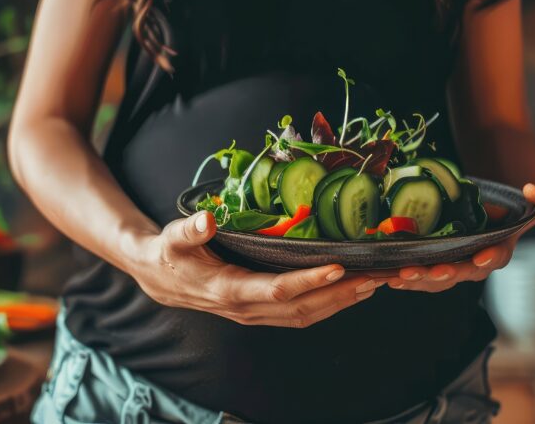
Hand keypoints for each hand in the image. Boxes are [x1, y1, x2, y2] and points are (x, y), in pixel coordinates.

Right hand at [129, 211, 384, 327]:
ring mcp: (254, 314)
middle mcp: (246, 309)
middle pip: (303, 308)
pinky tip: (348, 291)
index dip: (309, 282)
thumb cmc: (169, 253)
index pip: (277, 291)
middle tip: (375, 276)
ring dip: (341, 302)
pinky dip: (328, 305)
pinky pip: (300, 315)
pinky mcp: (259, 312)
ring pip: (306, 316)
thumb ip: (190, 229)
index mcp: (228, 289)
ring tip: (373, 283)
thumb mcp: (173, 237)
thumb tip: (207, 219)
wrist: (159, 278)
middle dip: (342, 294)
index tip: (338, 268)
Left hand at [385, 183, 534, 292]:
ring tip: (400, 276)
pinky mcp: (430, 269)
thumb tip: (533, 189)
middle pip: (459, 274)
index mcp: (497, 253)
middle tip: (430, 270)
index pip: (496, 258)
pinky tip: (386, 277)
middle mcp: (473, 266)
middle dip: (444, 273)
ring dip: (417, 279)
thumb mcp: (526, 208)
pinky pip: (416, 279)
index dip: (490, 257)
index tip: (481, 256)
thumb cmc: (502, 215)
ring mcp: (450, 270)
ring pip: (434, 281)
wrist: (480, 220)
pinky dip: (402, 279)